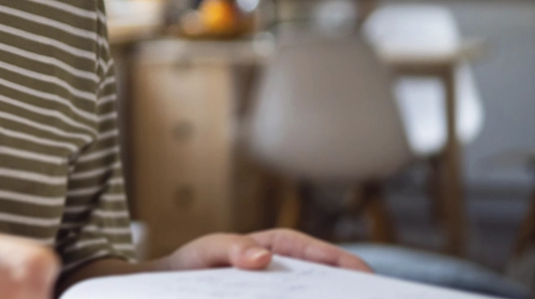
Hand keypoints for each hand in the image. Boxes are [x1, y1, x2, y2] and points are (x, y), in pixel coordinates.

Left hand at [161, 228, 371, 273]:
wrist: (175, 288)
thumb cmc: (195, 262)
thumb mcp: (208, 250)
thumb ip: (231, 248)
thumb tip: (263, 256)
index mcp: (277, 246)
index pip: (317, 252)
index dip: (343, 263)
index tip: (364, 274)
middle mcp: (287, 269)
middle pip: (327, 279)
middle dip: (351, 289)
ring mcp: (284, 290)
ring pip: (316, 296)